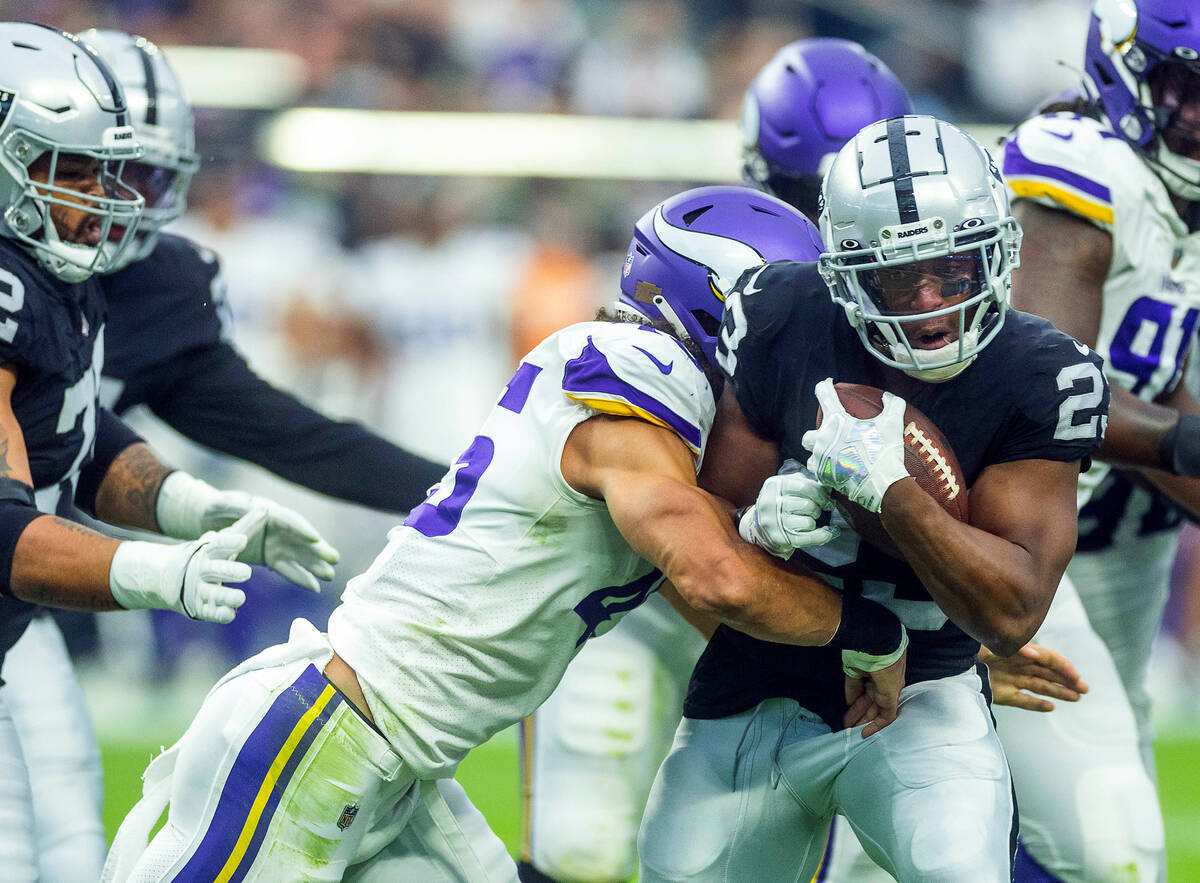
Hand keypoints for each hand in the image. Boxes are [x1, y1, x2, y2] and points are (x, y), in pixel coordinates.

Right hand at [109, 509, 265, 623]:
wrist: (172, 578)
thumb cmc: (209, 556)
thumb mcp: (223, 541)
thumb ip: (246, 527)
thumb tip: (266, 509)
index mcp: (209, 551)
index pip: (218, 544)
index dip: (229, 542)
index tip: (242, 540)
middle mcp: (203, 570)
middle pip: (217, 570)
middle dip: (231, 572)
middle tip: (247, 572)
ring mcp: (200, 589)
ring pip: (215, 594)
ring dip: (229, 597)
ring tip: (241, 597)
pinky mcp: (201, 607)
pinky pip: (213, 613)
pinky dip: (223, 614)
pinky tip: (232, 612)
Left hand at [195, 491, 337, 591]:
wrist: (205, 522)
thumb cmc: (212, 509)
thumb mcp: (219, 505)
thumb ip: (233, 504)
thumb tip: (252, 505)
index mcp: (268, 511)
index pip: (290, 520)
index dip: (303, 530)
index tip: (316, 540)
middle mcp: (277, 527)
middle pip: (301, 538)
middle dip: (318, 549)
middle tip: (334, 559)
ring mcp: (275, 542)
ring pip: (299, 555)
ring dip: (314, 566)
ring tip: (330, 576)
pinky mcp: (270, 556)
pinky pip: (288, 568)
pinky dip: (300, 577)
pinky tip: (314, 587)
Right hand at [738, 460, 837, 558]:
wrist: (760, 525)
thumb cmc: (780, 502)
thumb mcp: (786, 485)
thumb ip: (805, 481)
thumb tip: (828, 485)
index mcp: (775, 485)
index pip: (805, 487)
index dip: (821, 494)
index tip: (827, 499)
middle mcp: (772, 503)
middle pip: (808, 505)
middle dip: (818, 508)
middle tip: (817, 510)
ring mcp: (775, 522)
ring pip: (809, 522)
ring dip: (814, 521)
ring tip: (809, 519)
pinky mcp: (780, 538)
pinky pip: (808, 538)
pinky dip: (821, 536)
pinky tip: (826, 533)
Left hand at [802, 378, 909, 513]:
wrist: (882, 484)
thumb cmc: (884, 452)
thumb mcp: (892, 423)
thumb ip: (893, 405)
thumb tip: (888, 396)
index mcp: (836, 421)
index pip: (824, 395)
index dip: (825, 386)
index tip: (826, 384)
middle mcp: (822, 439)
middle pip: (809, 433)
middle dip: (817, 433)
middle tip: (831, 435)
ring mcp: (820, 459)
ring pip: (811, 454)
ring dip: (819, 453)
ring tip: (833, 455)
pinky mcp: (822, 476)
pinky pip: (817, 471)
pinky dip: (825, 469)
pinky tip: (836, 469)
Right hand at [844, 647, 906, 737]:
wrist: (876, 642)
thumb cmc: (863, 650)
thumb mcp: (853, 670)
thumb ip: (853, 687)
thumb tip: (850, 702)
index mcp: (875, 675)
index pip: (866, 693)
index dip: (855, 705)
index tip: (847, 714)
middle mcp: (883, 684)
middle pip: (871, 704)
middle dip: (859, 716)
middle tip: (848, 727)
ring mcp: (888, 690)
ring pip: (877, 711)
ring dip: (864, 722)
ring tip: (852, 733)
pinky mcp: (891, 696)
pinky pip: (886, 716)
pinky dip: (876, 725)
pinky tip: (865, 733)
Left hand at [979, 642, 1088, 711]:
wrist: (950, 662)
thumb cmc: (971, 648)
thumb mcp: (991, 643)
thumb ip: (1013, 647)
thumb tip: (1035, 653)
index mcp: (1018, 651)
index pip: (1048, 658)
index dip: (1064, 667)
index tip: (1076, 677)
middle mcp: (1018, 665)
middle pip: (1048, 673)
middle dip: (1067, 680)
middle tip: (1085, 689)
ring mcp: (1011, 679)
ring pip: (1040, 686)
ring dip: (1058, 692)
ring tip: (1076, 698)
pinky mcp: (1002, 693)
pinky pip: (1023, 700)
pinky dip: (1036, 704)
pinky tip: (1050, 707)